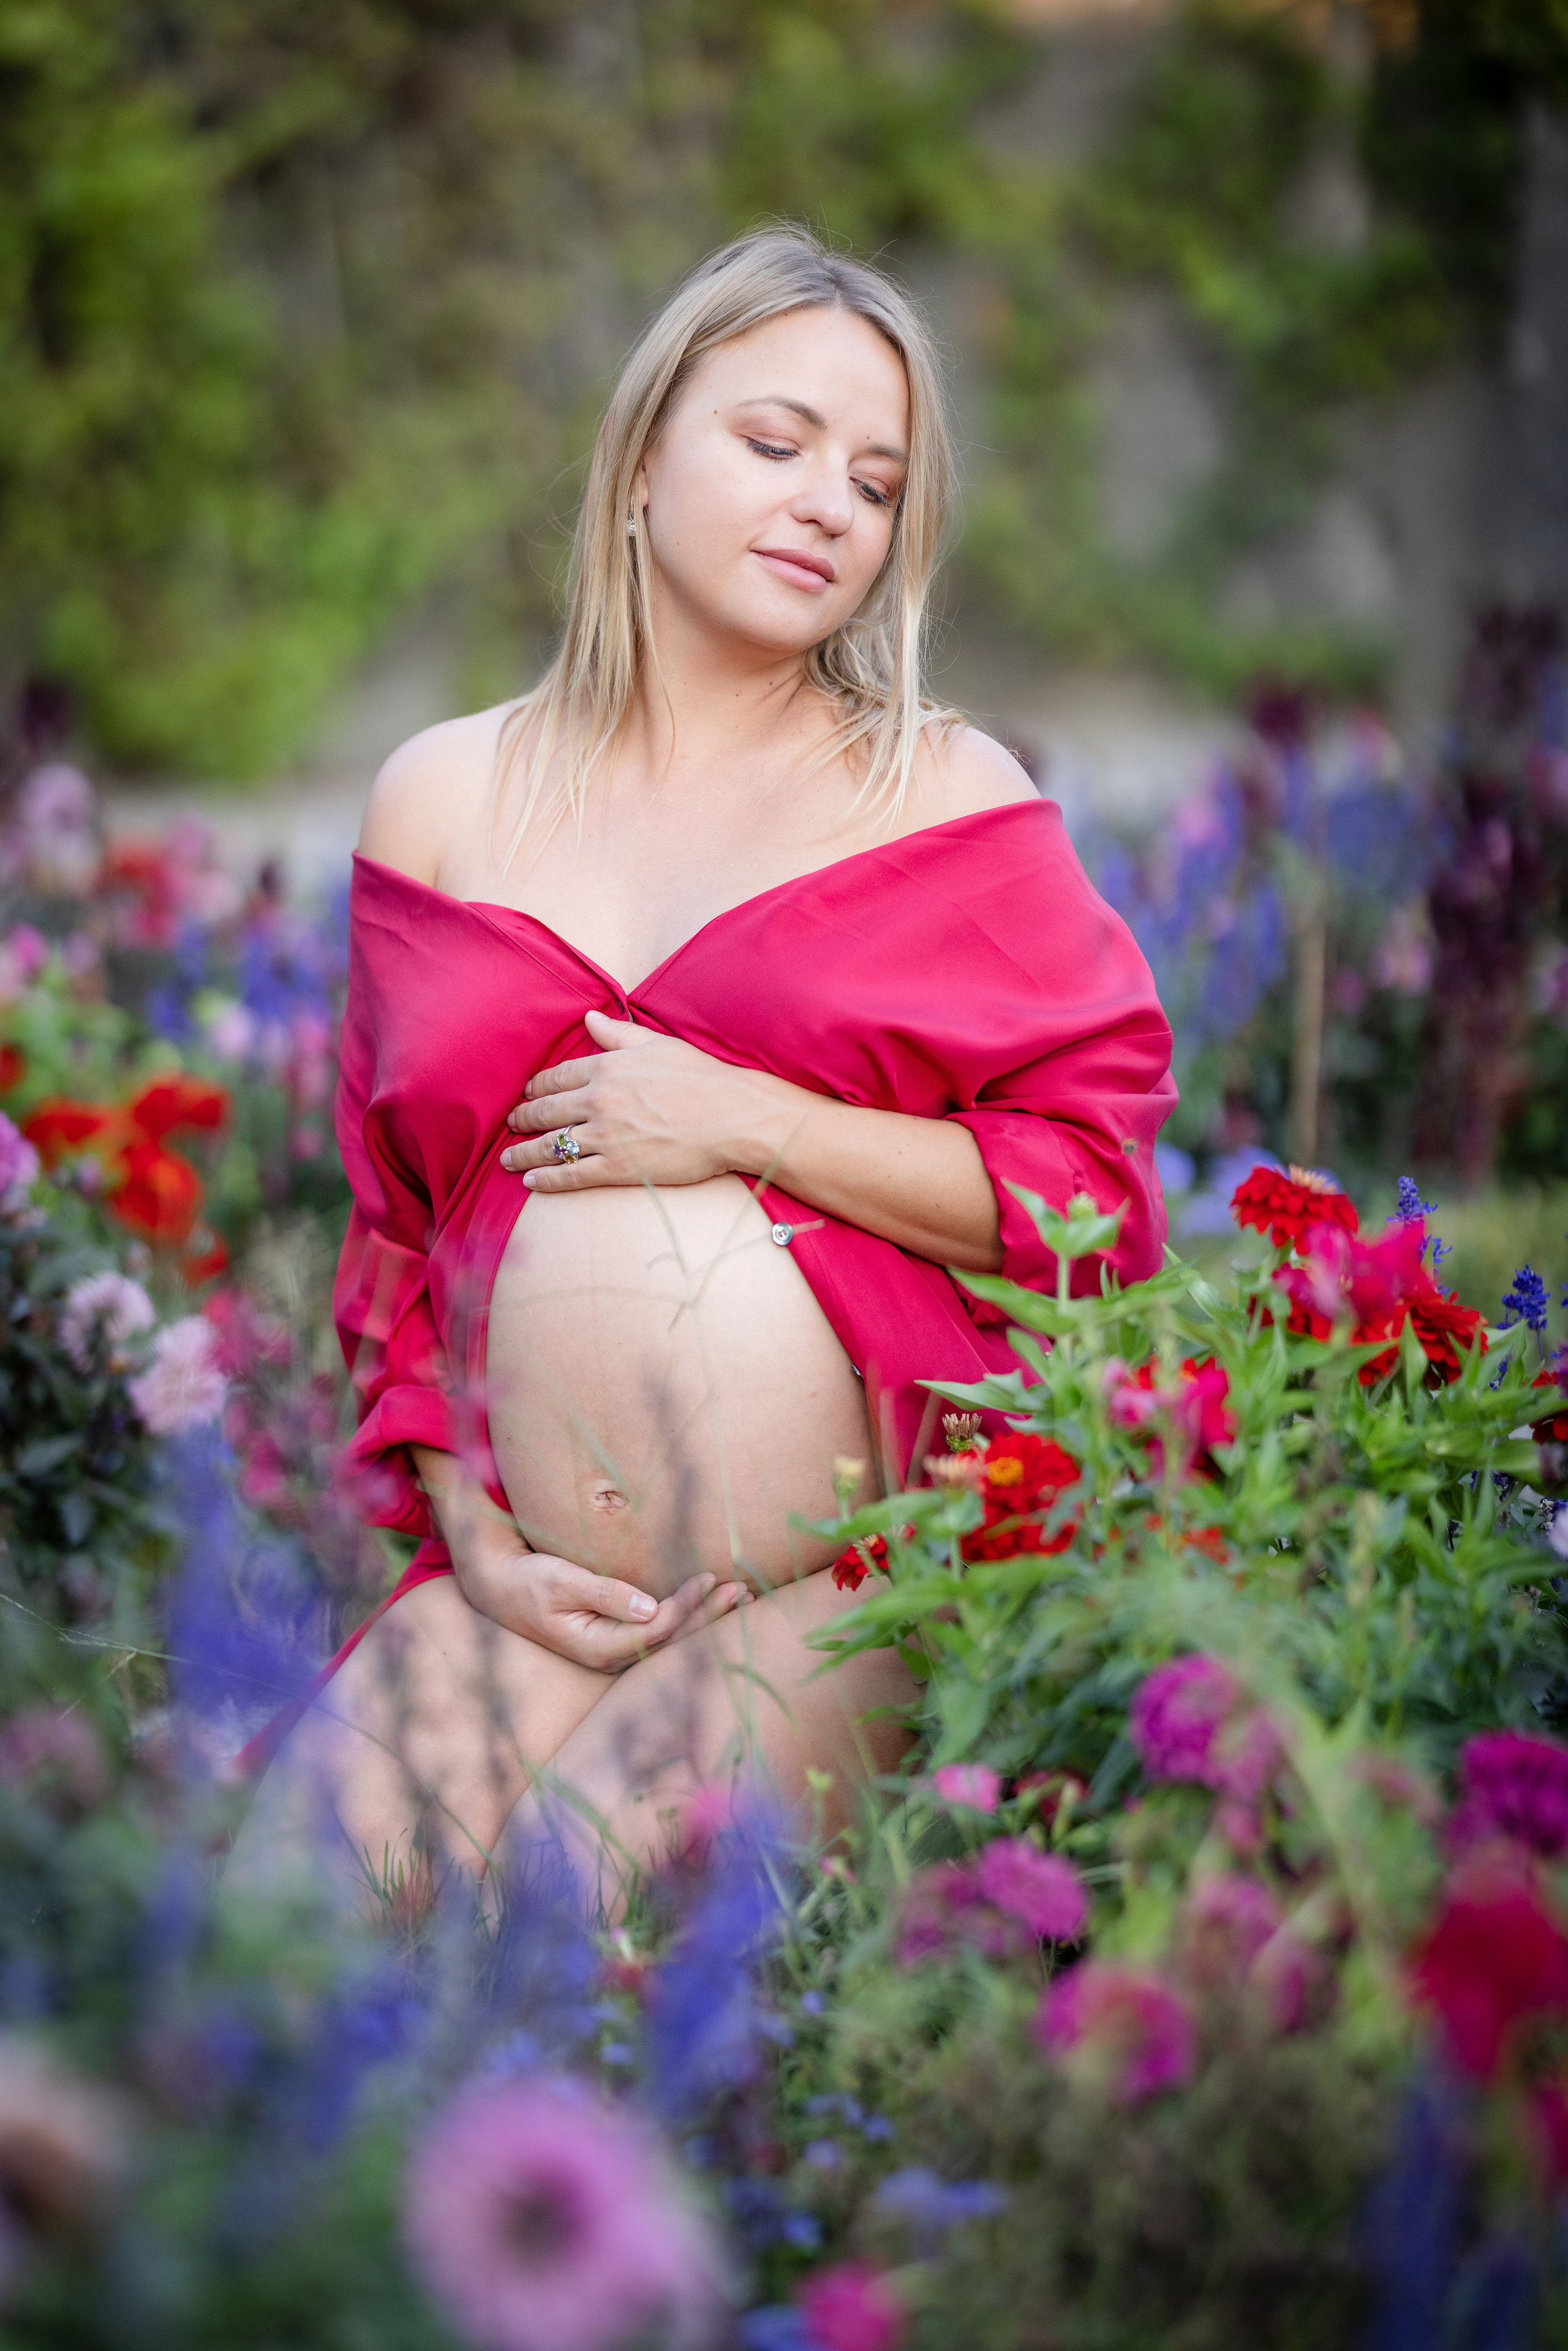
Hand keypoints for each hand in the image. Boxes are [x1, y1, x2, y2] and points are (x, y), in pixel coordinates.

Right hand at [455, 1524, 752, 1671]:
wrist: (501, 1589)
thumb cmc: (529, 1582)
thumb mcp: (561, 1582)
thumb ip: (604, 1593)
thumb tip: (648, 1606)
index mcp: (597, 1646)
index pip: (655, 1628)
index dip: (685, 1606)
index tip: (709, 1578)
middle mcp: (610, 1656)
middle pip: (670, 1639)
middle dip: (708, 1616)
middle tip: (743, 1592)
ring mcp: (614, 1650)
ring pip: (669, 1638)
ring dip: (705, 1619)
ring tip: (740, 1599)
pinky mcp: (616, 1638)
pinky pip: (660, 1632)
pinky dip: (687, 1617)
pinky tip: (710, 1605)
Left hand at [499, 1008, 785, 1191]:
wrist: (734, 1116)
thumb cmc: (702, 1078)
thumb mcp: (657, 1044)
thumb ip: (617, 1034)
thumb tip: (588, 1018)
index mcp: (606, 1067)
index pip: (557, 1077)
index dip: (536, 1087)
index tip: (526, 1094)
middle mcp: (598, 1100)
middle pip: (545, 1112)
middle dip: (522, 1119)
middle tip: (510, 1125)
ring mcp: (606, 1136)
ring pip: (552, 1146)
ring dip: (524, 1153)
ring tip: (509, 1159)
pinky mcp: (618, 1167)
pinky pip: (571, 1175)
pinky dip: (547, 1180)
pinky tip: (532, 1182)